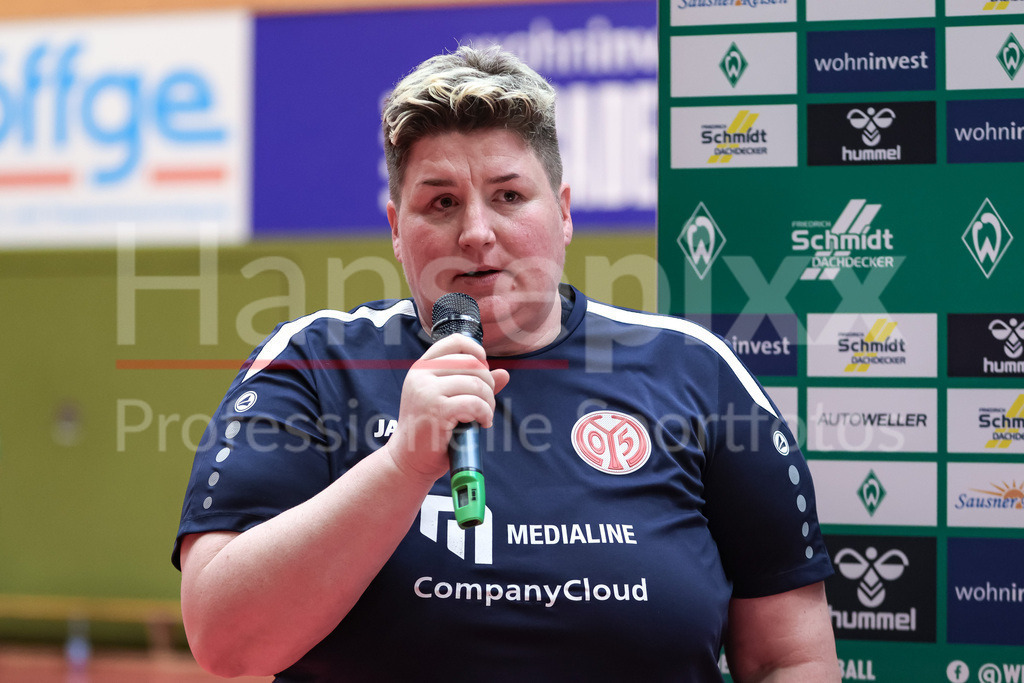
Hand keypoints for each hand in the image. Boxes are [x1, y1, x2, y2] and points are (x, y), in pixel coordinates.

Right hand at [385, 334, 509, 480]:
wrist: (407, 460)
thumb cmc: (429, 430)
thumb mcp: (447, 400)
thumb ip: (473, 384)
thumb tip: (504, 374)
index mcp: (422, 368)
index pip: (454, 342)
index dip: (476, 351)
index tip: (484, 369)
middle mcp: (422, 375)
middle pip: (471, 363)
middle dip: (487, 383)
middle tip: (486, 403)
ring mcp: (427, 391)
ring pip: (476, 384)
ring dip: (488, 402)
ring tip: (484, 416)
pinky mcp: (437, 410)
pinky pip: (474, 403)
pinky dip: (485, 414)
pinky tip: (482, 423)